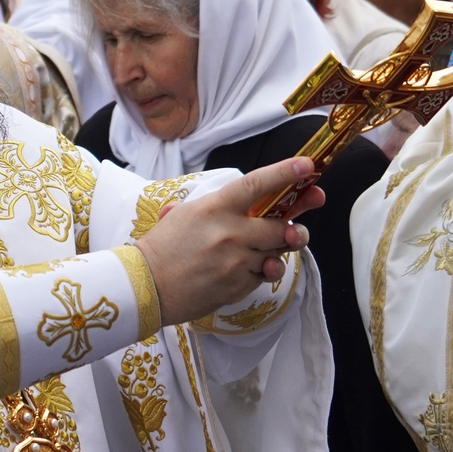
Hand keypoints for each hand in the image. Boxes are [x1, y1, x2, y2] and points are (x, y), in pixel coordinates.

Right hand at [135, 158, 322, 323]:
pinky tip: (246, 270)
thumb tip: (247, 199)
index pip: (257, 184)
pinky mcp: (239, 286)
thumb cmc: (163, 247)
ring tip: (269, 250)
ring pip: (277, 254)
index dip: (285, 173)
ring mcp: (237, 261)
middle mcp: (231, 233)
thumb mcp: (186, 214)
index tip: (306, 166)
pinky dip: (260, 272)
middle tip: (297, 227)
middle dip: (295, 228)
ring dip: (277, 252)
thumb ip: (219, 206)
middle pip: (281, 226)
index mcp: (216, 208)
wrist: (146, 286)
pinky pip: (263, 276)